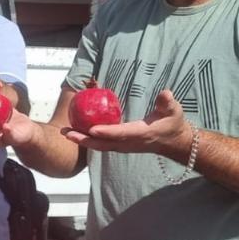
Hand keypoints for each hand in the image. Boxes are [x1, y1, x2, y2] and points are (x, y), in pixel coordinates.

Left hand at [63, 89, 193, 159]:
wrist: (173, 142)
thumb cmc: (173, 124)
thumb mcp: (174, 111)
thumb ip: (168, 103)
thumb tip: (165, 93)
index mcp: (140, 134)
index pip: (120, 133)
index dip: (106, 132)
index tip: (92, 129)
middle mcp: (128, 143)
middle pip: (103, 144)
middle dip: (84, 139)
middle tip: (66, 133)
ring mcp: (123, 146)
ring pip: (99, 146)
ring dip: (82, 140)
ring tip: (65, 133)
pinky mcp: (120, 146)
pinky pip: (101, 144)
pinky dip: (88, 140)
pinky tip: (77, 131)